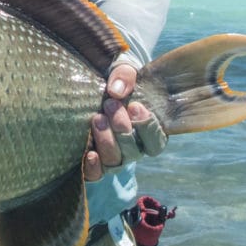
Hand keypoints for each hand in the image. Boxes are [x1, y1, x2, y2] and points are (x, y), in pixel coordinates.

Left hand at [84, 65, 166, 181]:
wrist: (92, 86)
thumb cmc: (115, 80)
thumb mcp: (122, 71)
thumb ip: (124, 75)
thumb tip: (116, 91)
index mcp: (147, 131)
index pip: (156, 141)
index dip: (148, 127)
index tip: (135, 106)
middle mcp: (133, 149)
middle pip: (133, 152)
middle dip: (122, 129)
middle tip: (109, 105)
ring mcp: (113, 157)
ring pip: (115, 161)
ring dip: (107, 142)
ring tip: (97, 119)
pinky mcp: (94, 163)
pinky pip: (96, 174)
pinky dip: (93, 167)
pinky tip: (89, 154)